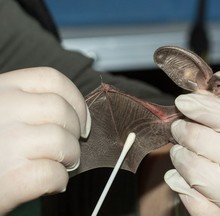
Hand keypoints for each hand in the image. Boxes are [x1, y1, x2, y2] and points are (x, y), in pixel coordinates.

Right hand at [0, 67, 90, 214]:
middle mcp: (1, 109)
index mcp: (0, 90)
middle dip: (75, 133)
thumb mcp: (2, 111)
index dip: (76, 100)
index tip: (81, 120)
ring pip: (62, 141)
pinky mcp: (8, 178)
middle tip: (68, 147)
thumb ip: (27, 105)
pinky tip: (49, 183)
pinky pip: (51, 174)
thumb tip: (71, 113)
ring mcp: (5, 142)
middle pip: (62, 111)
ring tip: (60, 165)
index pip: (51, 79)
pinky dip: (58, 181)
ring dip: (70, 157)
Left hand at [164, 94, 219, 214]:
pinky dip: (188, 196)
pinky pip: (210, 214)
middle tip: (177, 128)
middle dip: (197, 138)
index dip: (214, 112)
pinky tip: (175, 179)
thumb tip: (193, 91)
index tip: (184, 102)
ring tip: (177, 152)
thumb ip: (213, 106)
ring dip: (190, 166)